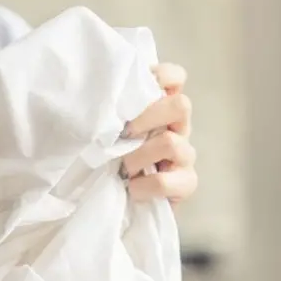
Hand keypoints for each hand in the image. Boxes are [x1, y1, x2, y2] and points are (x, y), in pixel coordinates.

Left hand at [119, 63, 197, 204]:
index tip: (134, 92)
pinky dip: (145, 185)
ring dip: (138, 156)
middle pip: (181, 105)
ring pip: (171, 143)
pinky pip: (169, 181)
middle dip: (147, 117)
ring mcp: (184, 155)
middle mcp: (178, 127)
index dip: (161, 77)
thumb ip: (111, 111)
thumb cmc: (107, 159)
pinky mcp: (186, 183)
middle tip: (123, 133)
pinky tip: (132, 188)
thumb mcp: (106, 130)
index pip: (175, 78)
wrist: (115, 203)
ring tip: (123, 169)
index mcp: (161, 108)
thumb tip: (93, 95)